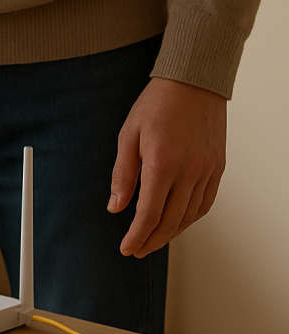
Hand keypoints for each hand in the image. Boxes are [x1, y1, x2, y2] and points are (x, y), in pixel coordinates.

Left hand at [109, 77, 226, 257]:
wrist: (193, 82)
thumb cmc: (156, 106)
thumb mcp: (128, 136)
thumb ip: (123, 174)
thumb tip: (115, 207)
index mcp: (163, 164)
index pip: (149, 214)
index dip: (137, 236)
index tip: (126, 249)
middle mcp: (189, 171)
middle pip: (171, 221)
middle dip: (151, 241)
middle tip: (137, 251)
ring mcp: (207, 170)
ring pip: (190, 216)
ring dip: (171, 234)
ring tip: (153, 240)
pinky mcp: (218, 167)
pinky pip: (206, 203)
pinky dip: (191, 218)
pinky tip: (178, 223)